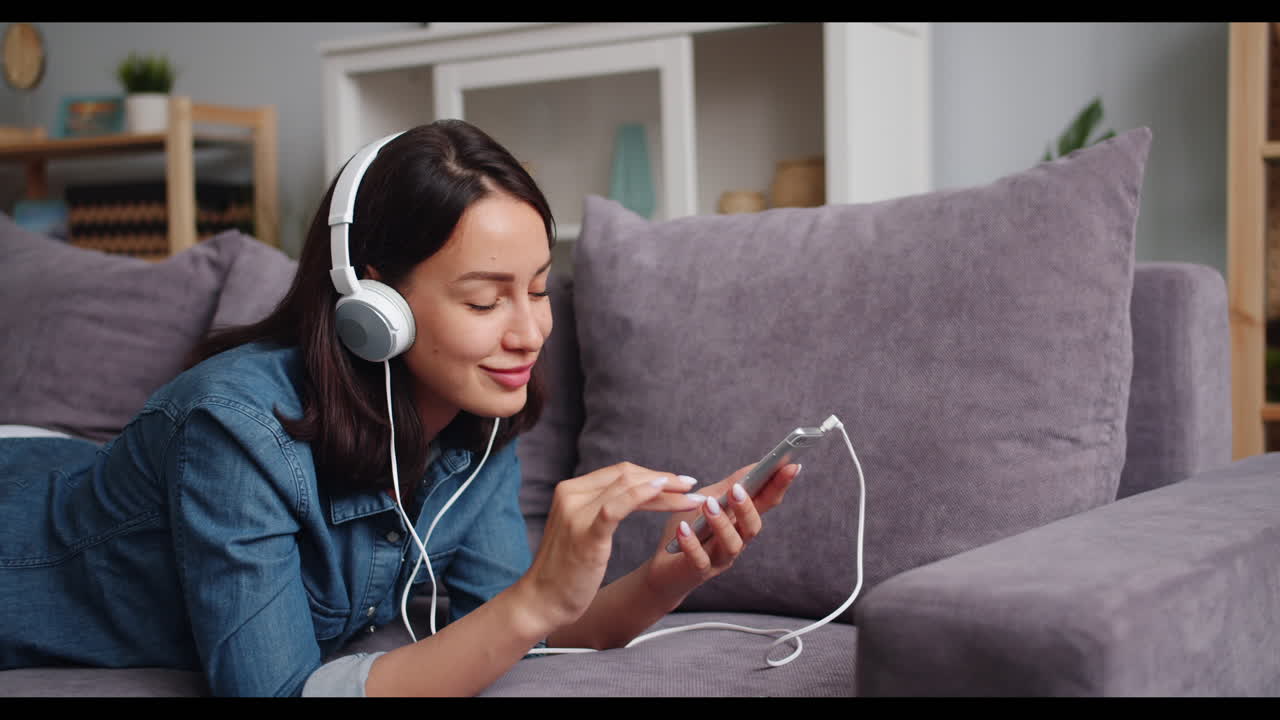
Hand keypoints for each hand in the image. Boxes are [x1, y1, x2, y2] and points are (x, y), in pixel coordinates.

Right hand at [516, 462, 705, 632]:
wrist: (541, 601)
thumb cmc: (565, 571)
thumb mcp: (582, 531)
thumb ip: (600, 509)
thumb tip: (633, 496)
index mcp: (571, 491)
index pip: (619, 473)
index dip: (652, 474)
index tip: (678, 481)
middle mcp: (571, 495)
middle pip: (627, 475)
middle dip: (664, 479)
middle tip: (692, 485)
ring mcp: (577, 513)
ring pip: (628, 488)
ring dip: (666, 490)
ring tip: (692, 497)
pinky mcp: (585, 534)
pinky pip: (617, 507)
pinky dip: (643, 495)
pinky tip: (664, 492)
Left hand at [642, 461, 801, 604]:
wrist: (664, 568)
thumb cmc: (689, 529)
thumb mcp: (707, 500)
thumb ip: (729, 486)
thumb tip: (756, 465)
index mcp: (741, 521)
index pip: (766, 502)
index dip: (780, 486)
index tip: (791, 466)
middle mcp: (737, 541)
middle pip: (753, 527)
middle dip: (748, 507)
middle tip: (738, 490)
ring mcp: (719, 558)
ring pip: (731, 544)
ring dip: (722, 524)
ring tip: (709, 505)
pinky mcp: (699, 570)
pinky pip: (699, 559)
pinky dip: (692, 543)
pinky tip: (684, 528)